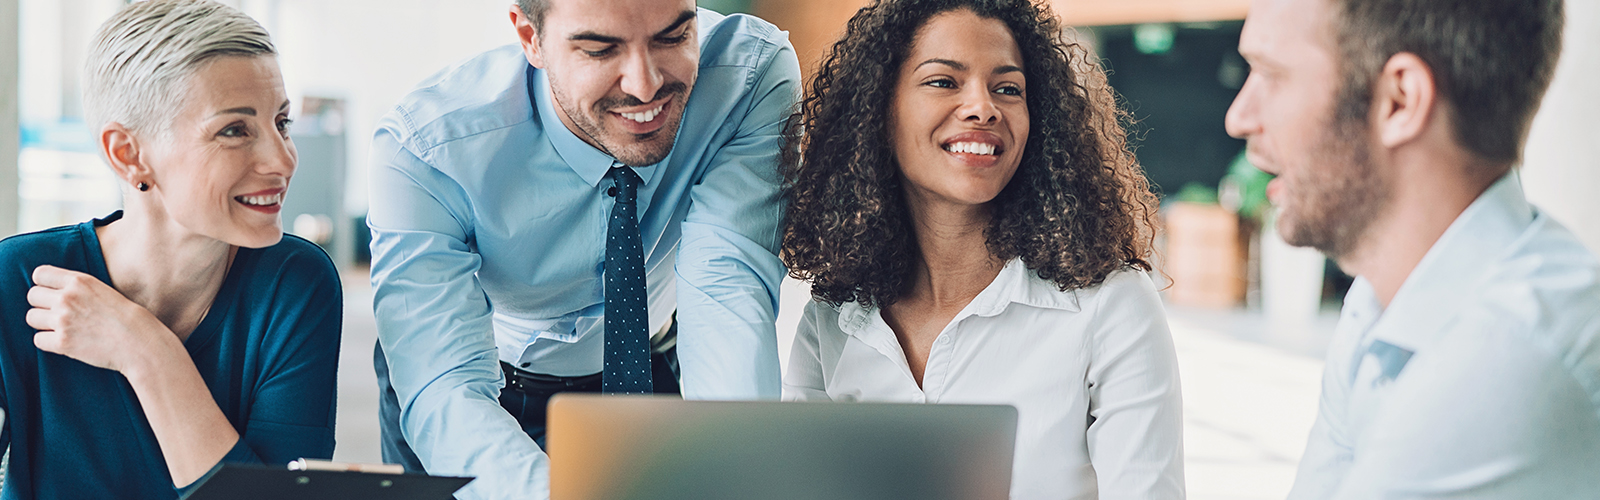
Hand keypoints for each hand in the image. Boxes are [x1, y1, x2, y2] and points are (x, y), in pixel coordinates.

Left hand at [26, 265, 175, 373]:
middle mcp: (68, 298)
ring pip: (32, 317)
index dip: (44, 285)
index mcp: (79, 281)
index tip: (53, 294)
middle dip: (42, 305)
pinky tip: (66, 342)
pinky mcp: (62, 342)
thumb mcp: (103, 290)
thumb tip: (50, 289)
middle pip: (32, 296)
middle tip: (59, 314)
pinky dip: (49, 342)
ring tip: (63, 328)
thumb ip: (77, 286)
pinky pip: (38, 339)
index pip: (40, 274)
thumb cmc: (125, 317)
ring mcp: (63, 320)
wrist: (139, 342)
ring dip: (44, 324)